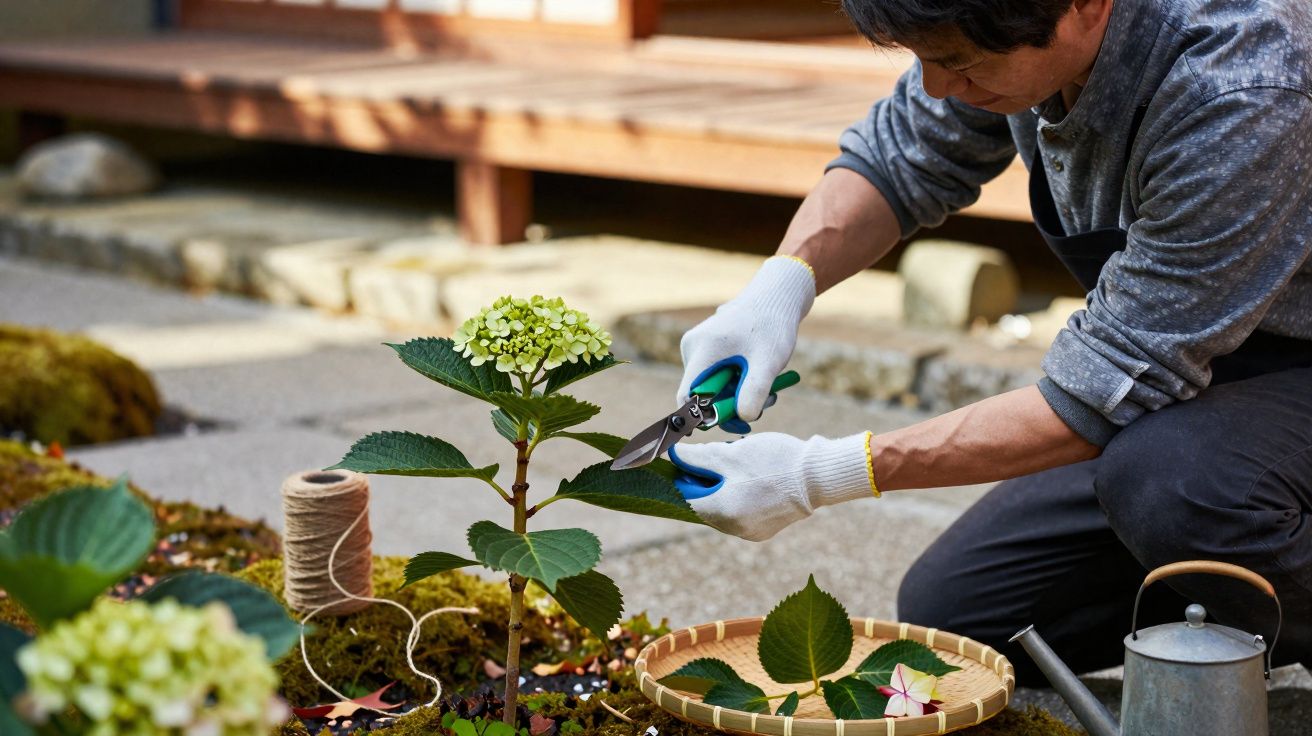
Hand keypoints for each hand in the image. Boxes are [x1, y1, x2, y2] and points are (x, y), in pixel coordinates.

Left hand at [669, 432, 876, 541]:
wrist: (819, 476)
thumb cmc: (774, 462)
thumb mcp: (731, 454)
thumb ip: (698, 457)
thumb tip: (673, 457)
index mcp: (722, 512)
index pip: (686, 498)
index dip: (680, 478)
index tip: (682, 460)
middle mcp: (734, 529)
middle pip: (704, 505)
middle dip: (703, 481)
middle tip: (712, 457)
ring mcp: (751, 532)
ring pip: (722, 508)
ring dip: (721, 488)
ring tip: (736, 464)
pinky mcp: (764, 530)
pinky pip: (740, 513)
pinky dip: (737, 496)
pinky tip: (751, 477)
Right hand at [677, 256, 814, 425]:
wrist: (775, 297)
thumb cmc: (772, 326)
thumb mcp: (768, 362)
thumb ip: (755, 390)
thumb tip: (744, 418)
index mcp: (702, 349)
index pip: (688, 395)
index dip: (706, 416)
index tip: (735, 423)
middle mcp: (692, 347)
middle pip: (701, 393)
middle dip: (732, 405)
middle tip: (764, 405)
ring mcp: (697, 346)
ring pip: (710, 386)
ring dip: (736, 394)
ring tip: (768, 388)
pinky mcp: (705, 346)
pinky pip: (714, 375)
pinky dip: (735, 382)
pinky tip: (756, 375)